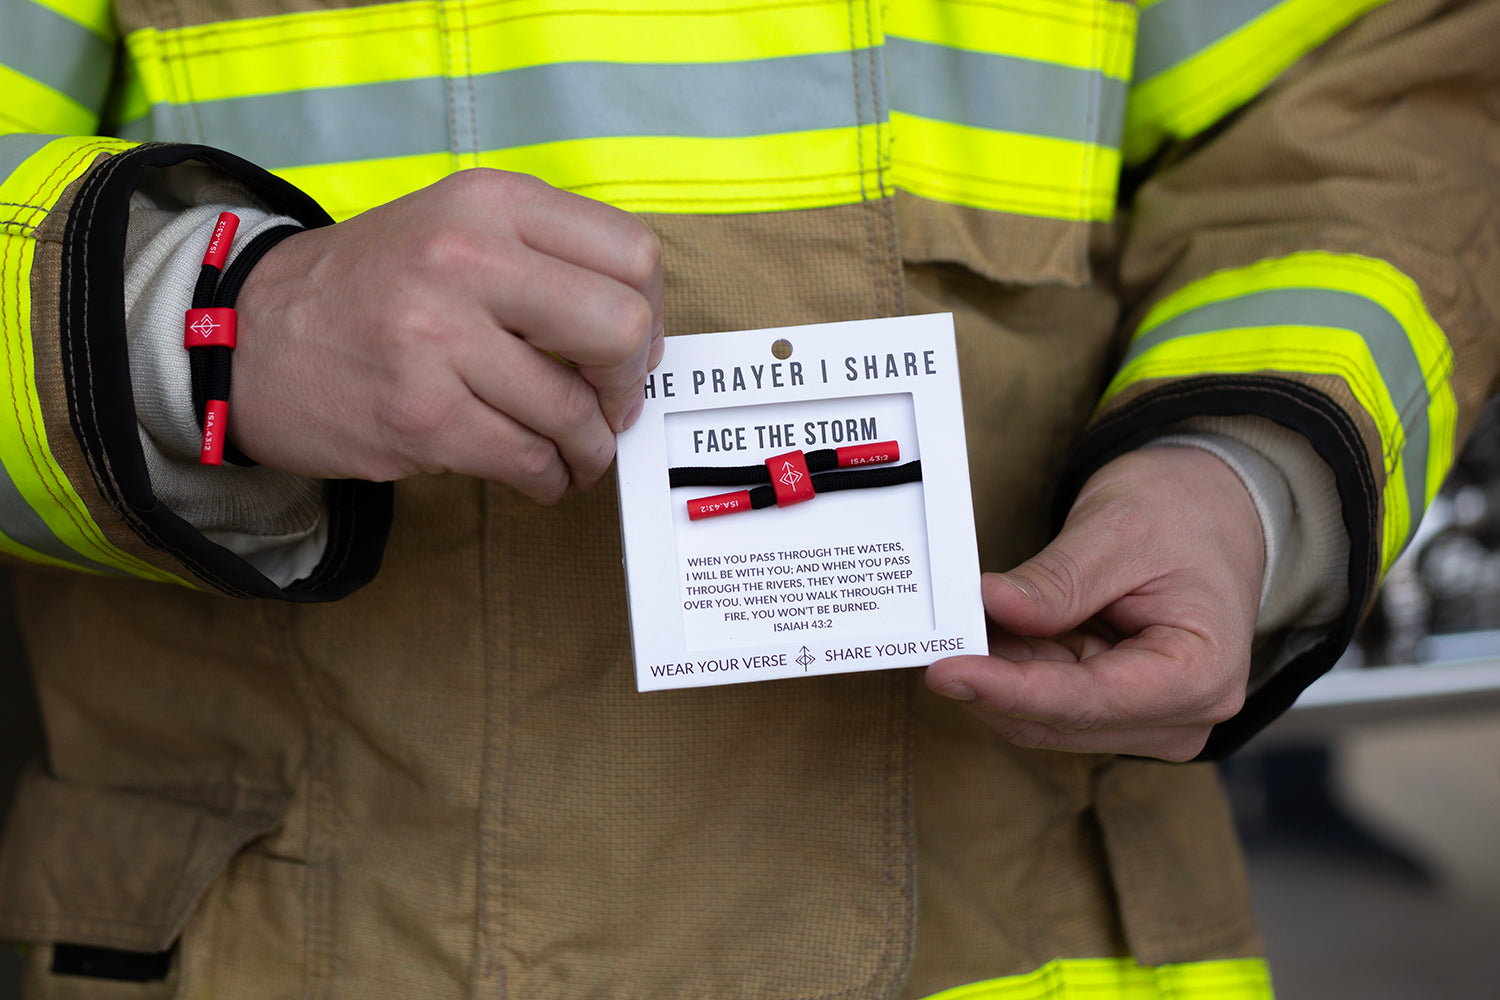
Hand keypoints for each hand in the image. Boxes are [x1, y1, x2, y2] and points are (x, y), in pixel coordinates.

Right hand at [232, 169, 663, 502]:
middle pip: (619, 330)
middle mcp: (466, 259)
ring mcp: (439, 339)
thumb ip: (546, 261)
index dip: (649, 315)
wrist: (246, 336)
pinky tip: (538, 475)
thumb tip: (639, 339)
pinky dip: (548, 478)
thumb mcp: (455, 228)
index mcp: (490, 203)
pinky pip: (526, 460)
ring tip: (574, 453)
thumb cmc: (372, 289)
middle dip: (629, 386)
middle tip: (610, 407)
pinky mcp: (420, 416)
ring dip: (588, 449)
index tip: (630, 349)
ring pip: (574, 412)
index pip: (631, 256)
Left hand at [925, 446, 1264, 760]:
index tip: (946, 670)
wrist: (1213, 508)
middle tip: (939, 633)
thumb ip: (1058, 580)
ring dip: (1002, 672)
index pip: (1086, 700)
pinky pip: (1051, 699)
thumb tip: (993, 605)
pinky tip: (993, 630)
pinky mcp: (1120, 706)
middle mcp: (1181, 713)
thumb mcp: (1118, 530)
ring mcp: (1150, 716)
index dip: (1008, 690)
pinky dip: (1016, 667)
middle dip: (995, 678)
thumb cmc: (1183, 514)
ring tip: (968, 620)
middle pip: (1060, 718)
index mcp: (1200, 674)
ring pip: (1047, 715)